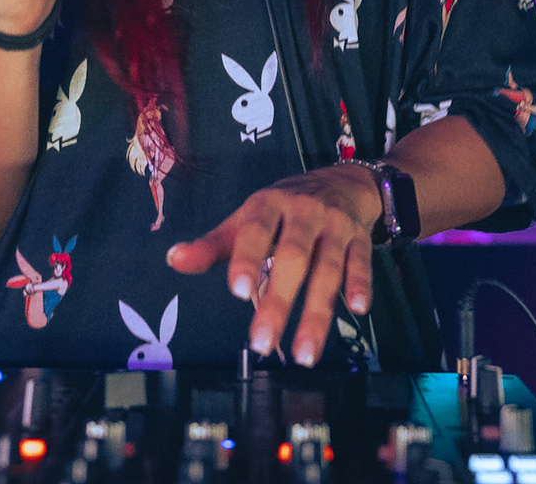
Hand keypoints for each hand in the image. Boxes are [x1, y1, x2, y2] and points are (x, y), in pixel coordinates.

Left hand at [165, 165, 380, 365]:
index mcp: (269, 204)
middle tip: (262, 344)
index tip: (238, 292)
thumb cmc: (285, 208)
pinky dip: (360, 285)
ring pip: (327, 269)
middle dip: (279, 301)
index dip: (248, 258)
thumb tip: (174, 259)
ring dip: (317, 313)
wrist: (343, 181)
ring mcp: (335, 224)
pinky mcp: (360, 238)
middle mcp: (304, 211)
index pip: (256, 231)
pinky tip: (356, 310)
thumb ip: (214, 245)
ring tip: (304, 354)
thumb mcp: (248, 218)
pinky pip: (361, 262)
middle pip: (292, 257)